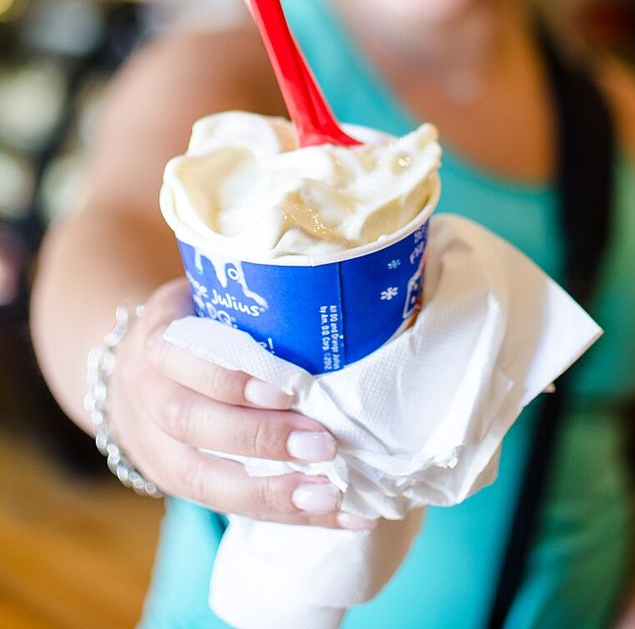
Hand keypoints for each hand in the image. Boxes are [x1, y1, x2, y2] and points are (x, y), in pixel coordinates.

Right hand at [109, 278, 374, 528]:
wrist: (127, 368)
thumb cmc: (193, 322)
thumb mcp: (207, 296)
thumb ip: (255, 298)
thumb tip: (344, 281)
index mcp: (156, 339)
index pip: (181, 359)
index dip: (229, 378)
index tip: (287, 389)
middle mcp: (147, 395)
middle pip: (191, 423)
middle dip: (260, 439)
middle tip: (323, 443)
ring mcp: (154, 446)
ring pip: (202, 479)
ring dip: (271, 494)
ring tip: (329, 496)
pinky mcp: (174, 483)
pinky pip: (223, 506)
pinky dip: (283, 515)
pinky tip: (333, 515)